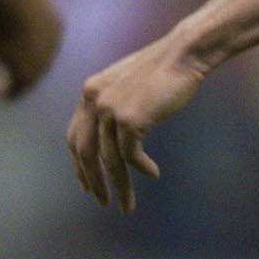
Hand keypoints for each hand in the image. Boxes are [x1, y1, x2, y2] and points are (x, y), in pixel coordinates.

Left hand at [0, 0, 62, 99]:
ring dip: (30, 55)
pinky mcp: (59, 24)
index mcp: (26, 75)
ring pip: (42, 56)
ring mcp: (55, 45)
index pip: (14, 92)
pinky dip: (36, 36)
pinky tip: (24, 28)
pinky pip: (47, 36)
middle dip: (18, 77)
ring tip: (14, 48)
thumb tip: (2, 54)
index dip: (1, 92)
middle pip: (31, 76)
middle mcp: (45, 64)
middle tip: (5, 76)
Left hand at [66, 35, 207, 211]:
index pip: (75, 136)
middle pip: (85, 153)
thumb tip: (110, 137)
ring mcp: (110, 109)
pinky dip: (141, 168)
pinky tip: (153, 173)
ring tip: (128, 204)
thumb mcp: (127, 85)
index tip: (87, 184)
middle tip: (103, 202)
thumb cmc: (163, 69)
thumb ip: (113, 105)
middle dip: (93, 182)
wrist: (183, 54)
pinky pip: (130, 155)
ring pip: (109, 160)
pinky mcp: (130, 119)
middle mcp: (93, 100)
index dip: (79, 164)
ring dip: (119, 186)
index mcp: (90, 91)